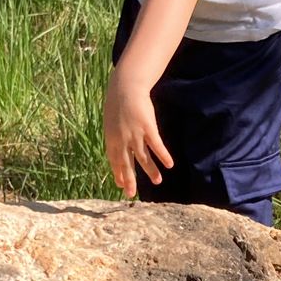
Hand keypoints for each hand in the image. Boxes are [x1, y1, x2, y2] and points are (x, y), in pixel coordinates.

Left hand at [103, 66, 173, 196]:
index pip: (114, 160)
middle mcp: (122, 139)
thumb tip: (118, 145)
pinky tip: (169, 164)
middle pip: (126, 163)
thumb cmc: (118, 102)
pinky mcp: (147, 127)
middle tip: (131, 194)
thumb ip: (115, 135)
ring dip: (151, 170)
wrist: (125, 86)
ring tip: (158, 181)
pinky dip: (163, 155)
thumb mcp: (112, 121)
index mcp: (111, 138)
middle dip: (130, 180)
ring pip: (143, 157)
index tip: (122, 185)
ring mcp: (135, 134)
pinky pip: (156, 145)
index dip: (118, 173)